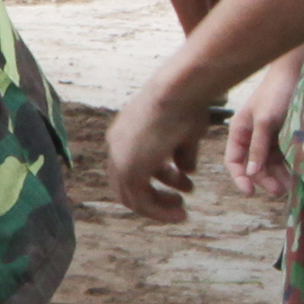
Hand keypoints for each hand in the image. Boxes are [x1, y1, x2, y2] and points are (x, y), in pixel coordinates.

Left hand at [107, 90, 209, 224]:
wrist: (178, 91)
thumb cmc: (185, 104)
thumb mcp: (184, 133)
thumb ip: (181, 154)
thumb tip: (187, 171)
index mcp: (125, 135)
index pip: (131, 167)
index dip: (154, 179)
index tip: (177, 184)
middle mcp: (117, 147)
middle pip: (129, 183)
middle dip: (155, 195)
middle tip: (178, 200)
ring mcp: (120, 158)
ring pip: (133, 196)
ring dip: (158, 206)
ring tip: (181, 208)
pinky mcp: (129, 169)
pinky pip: (140, 201)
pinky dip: (158, 211)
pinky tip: (180, 213)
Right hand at [220, 56, 302, 196]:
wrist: (297, 73)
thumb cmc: (276, 94)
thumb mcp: (265, 121)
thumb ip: (258, 147)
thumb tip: (251, 173)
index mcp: (239, 132)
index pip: (234, 161)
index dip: (240, 178)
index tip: (250, 193)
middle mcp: (252, 136)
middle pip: (254, 165)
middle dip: (265, 179)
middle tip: (280, 191)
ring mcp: (268, 136)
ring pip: (270, 163)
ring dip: (279, 175)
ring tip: (292, 186)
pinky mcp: (284, 135)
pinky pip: (283, 155)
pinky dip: (288, 165)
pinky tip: (297, 173)